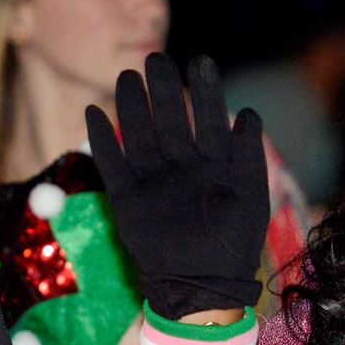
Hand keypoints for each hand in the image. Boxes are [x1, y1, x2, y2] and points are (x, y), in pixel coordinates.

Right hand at [84, 53, 270, 321]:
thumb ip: (247, 156)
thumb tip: (247, 114)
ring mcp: (152, 182)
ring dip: (132, 106)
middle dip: (163, 89)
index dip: (204, 91)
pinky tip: (94, 113)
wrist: (203, 287)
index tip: (200, 61)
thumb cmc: (234, 244)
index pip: (206, 118)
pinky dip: (102, 141)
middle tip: (155, 57)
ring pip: (139, 135)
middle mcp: (179, 167)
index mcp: (211, 164)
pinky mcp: (128, 200)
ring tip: (126, 76)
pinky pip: (111, 164)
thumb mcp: (250, 197)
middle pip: (167, 119)